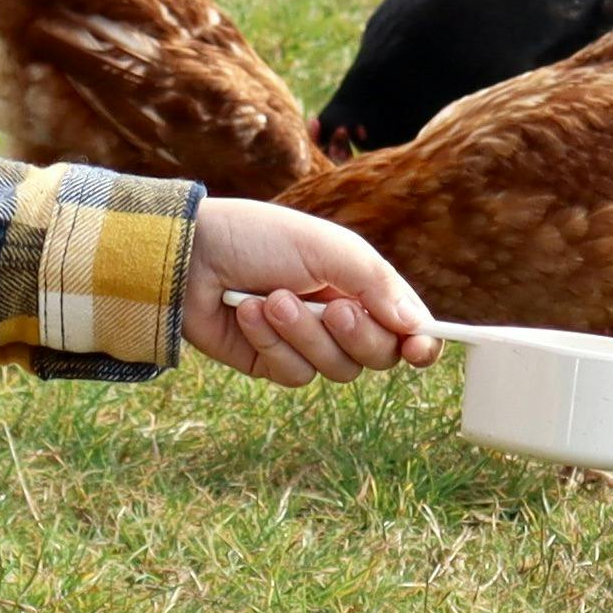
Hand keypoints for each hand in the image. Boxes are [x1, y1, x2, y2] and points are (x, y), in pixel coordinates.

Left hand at [181, 198, 437, 384]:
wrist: (191, 254)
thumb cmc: (260, 238)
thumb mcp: (327, 247)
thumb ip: (376, 284)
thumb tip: (418, 326)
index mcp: (360, 285)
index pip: (405, 325)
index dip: (419, 342)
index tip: (420, 349)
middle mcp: (339, 317)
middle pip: (378, 356)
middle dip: (355, 334)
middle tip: (331, 307)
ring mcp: (306, 343)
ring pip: (336, 370)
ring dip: (304, 334)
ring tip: (271, 299)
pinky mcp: (271, 363)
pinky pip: (293, 375)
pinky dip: (272, 344)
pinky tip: (247, 313)